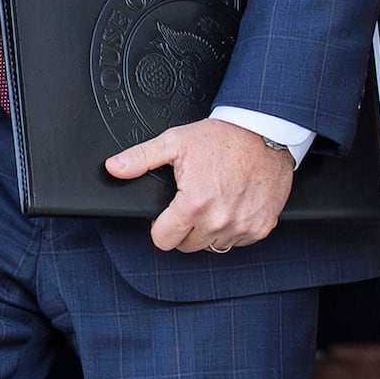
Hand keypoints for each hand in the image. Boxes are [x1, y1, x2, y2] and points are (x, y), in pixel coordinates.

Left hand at [108, 119, 293, 253]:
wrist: (265, 132)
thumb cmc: (224, 137)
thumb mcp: (176, 142)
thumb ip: (141, 158)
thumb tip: (114, 168)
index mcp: (194, 203)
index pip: (163, 240)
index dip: (161, 228)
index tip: (168, 215)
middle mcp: (219, 220)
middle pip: (187, 246)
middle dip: (184, 229)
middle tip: (192, 204)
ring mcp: (242, 226)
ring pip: (213, 246)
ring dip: (209, 230)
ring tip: (214, 202)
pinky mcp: (261, 227)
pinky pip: (238, 241)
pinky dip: (233, 228)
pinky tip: (233, 205)